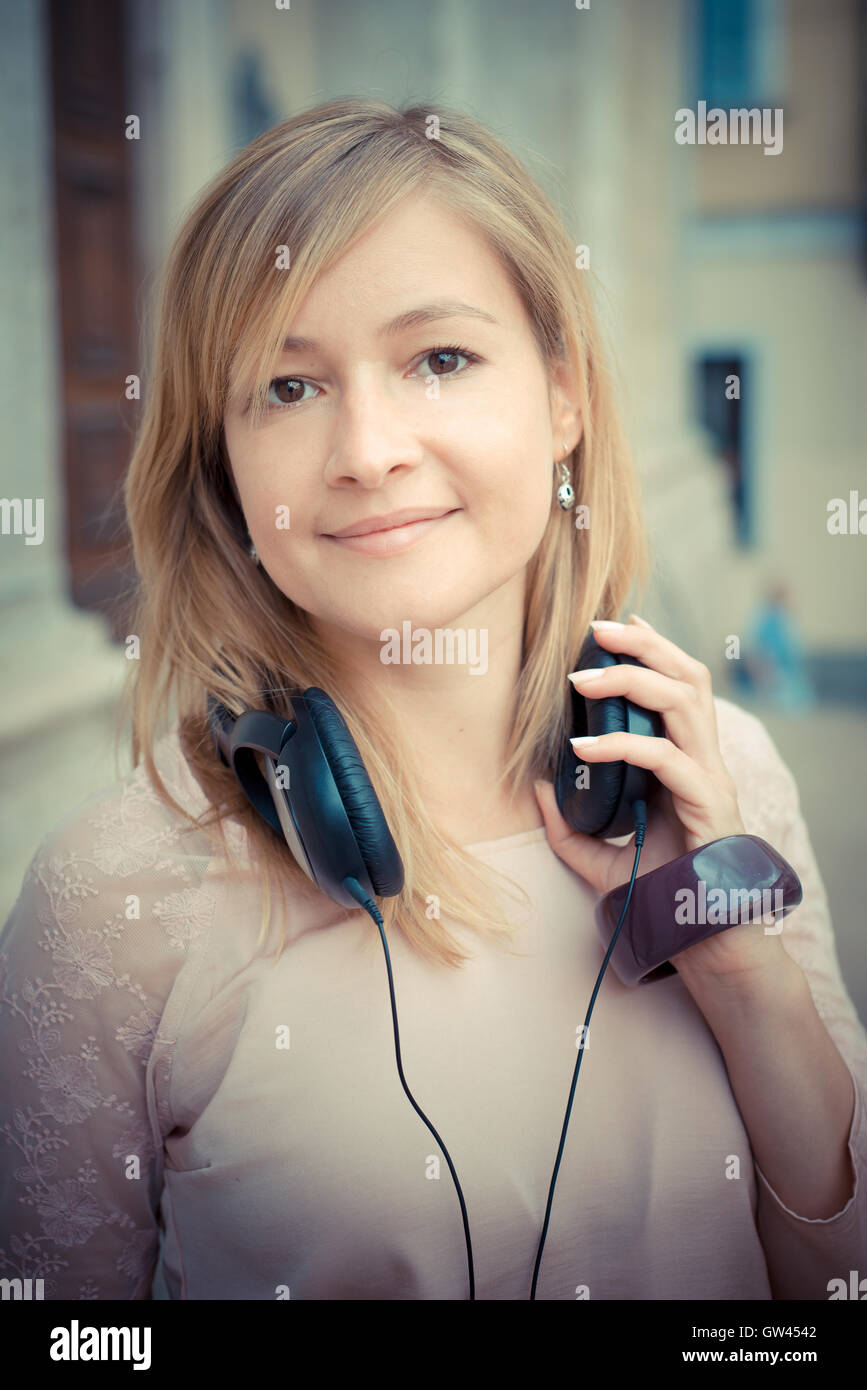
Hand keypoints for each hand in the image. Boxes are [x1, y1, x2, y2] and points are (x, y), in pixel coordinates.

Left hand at [533, 614, 784, 985]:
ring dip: (634, 677)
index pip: (680, 685)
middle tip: (599, 628)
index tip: (616, 624)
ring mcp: (710, 777)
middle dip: (645, 644)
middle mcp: (703, 759)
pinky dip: (621, 744)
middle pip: (688, 676)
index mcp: (686, 759)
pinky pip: (665, 757)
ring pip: (685, 701)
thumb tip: (533, 786)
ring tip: (583, 675)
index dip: (654, 649)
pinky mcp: (707, 802)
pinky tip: (583, 745)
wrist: (699, 938)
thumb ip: (568, 825)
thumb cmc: (657, 893)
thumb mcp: (599, 857)